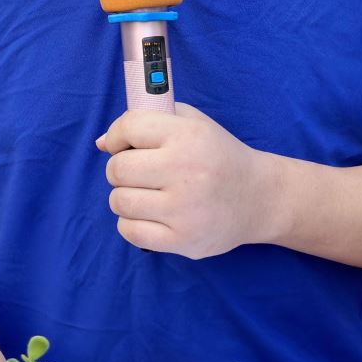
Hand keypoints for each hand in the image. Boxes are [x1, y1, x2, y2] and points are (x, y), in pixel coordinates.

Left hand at [95, 103, 279, 258]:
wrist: (259, 198)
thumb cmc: (218, 156)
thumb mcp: (194, 123)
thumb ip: (149, 121)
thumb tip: (102, 143)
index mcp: (188, 136)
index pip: (129, 128)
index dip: (118, 136)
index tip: (123, 144)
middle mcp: (186, 171)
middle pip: (118, 169)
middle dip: (120, 169)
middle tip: (138, 173)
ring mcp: (184, 210)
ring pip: (119, 201)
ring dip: (124, 197)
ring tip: (145, 194)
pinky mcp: (183, 240)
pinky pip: (131, 231)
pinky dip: (132, 223)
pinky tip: (150, 215)